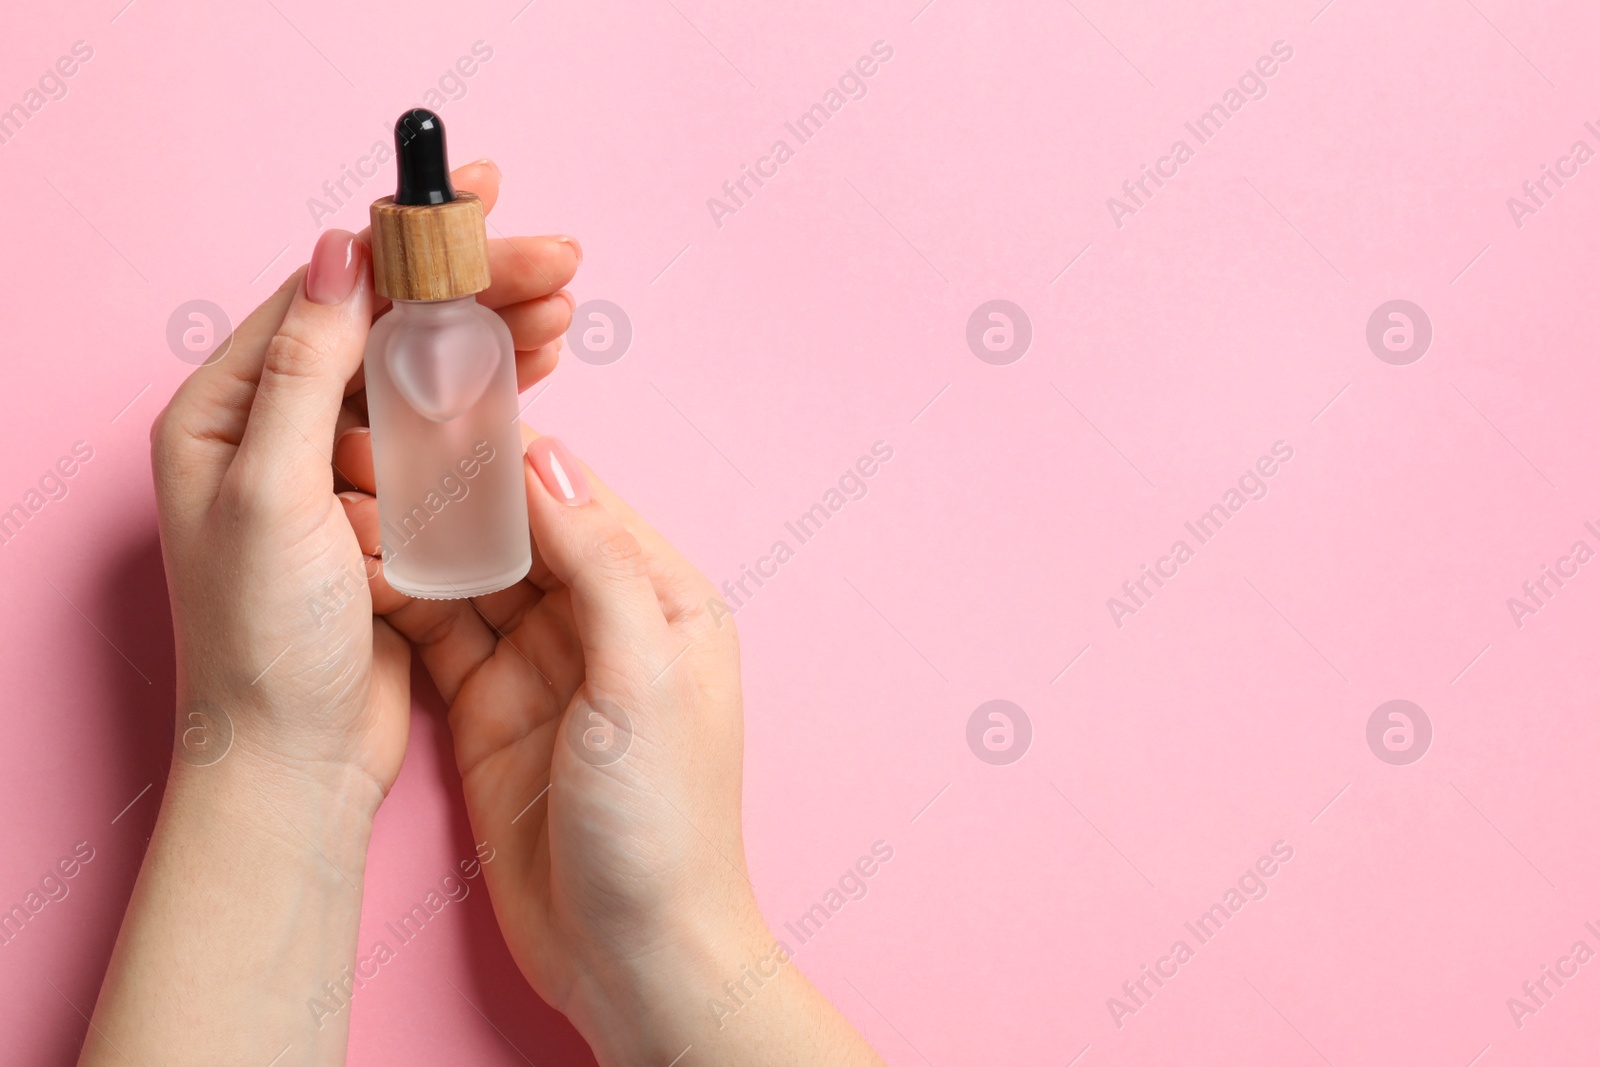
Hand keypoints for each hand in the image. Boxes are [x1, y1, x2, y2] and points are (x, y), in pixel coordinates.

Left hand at [151, 160, 575, 799]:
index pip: (327, 295)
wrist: (292, 761)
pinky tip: (537, 371)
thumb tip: (336, 253)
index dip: (409, 243)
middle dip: (473, 287)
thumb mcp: (274, 495)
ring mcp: (333, 471)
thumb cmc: (264, 641)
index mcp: (223, 412)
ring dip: (492, 336)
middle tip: (558, 260)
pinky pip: (442, 433)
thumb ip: (305, 371)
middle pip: (387, 327)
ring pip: (422, 375)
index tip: (481, 202)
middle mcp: (273, 430)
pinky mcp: (383, 512)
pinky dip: (490, 399)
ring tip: (563, 310)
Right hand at [333, 419, 766, 1051]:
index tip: (437, 409)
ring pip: (470, 577)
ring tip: (346, 492)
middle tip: (368, 444)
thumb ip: (599, 564)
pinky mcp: (491, 711)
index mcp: (662, 597)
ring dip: (416, 541)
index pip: (578, 499)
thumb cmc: (664, 822)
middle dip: (448, 492)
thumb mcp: (642, 676)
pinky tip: (355, 567)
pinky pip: (442, 636)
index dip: (508, 456)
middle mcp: (602, 621)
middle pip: (515, 531)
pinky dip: (402, 603)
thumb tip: (546, 458)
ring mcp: (541, 666)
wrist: (632, 952)